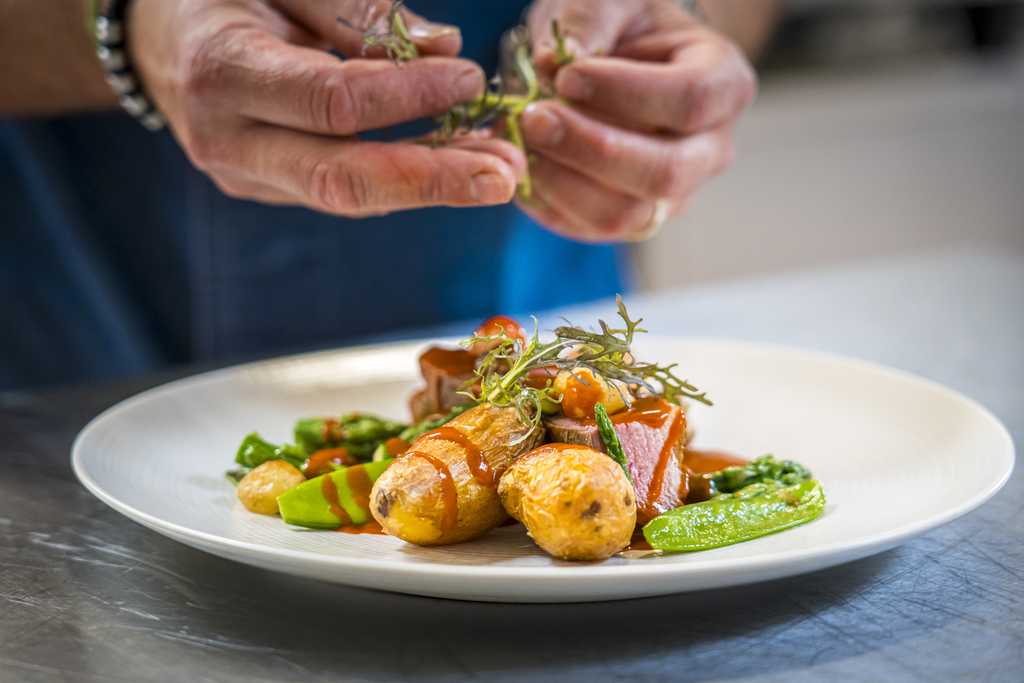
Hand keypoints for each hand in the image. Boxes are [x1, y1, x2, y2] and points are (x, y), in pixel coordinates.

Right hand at [128, 0, 525, 215]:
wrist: (160, 41)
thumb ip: (356, 12)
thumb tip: (443, 48)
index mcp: (222, 70)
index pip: (332, 101)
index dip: (407, 94)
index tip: (470, 79)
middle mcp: (227, 139)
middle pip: (342, 177)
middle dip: (432, 180)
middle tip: (507, 175)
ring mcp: (245, 176)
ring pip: (348, 194)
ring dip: (430, 186)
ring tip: (500, 172)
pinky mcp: (267, 189)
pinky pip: (342, 189)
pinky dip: (402, 179)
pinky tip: (454, 165)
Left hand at [519, 0, 755, 241]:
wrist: (614, 65)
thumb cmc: (621, 29)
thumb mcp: (609, 1)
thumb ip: (587, 20)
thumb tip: (556, 62)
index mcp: (723, 84)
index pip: (690, 101)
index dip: (625, 93)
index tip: (567, 77)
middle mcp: (710, 149)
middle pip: (665, 172)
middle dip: (590, 148)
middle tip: (534, 117)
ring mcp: (674, 194)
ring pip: (626, 214)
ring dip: (564, 181)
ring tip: (521, 141)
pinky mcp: (631, 219)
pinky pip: (589, 227)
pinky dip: (549, 199)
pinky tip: (523, 163)